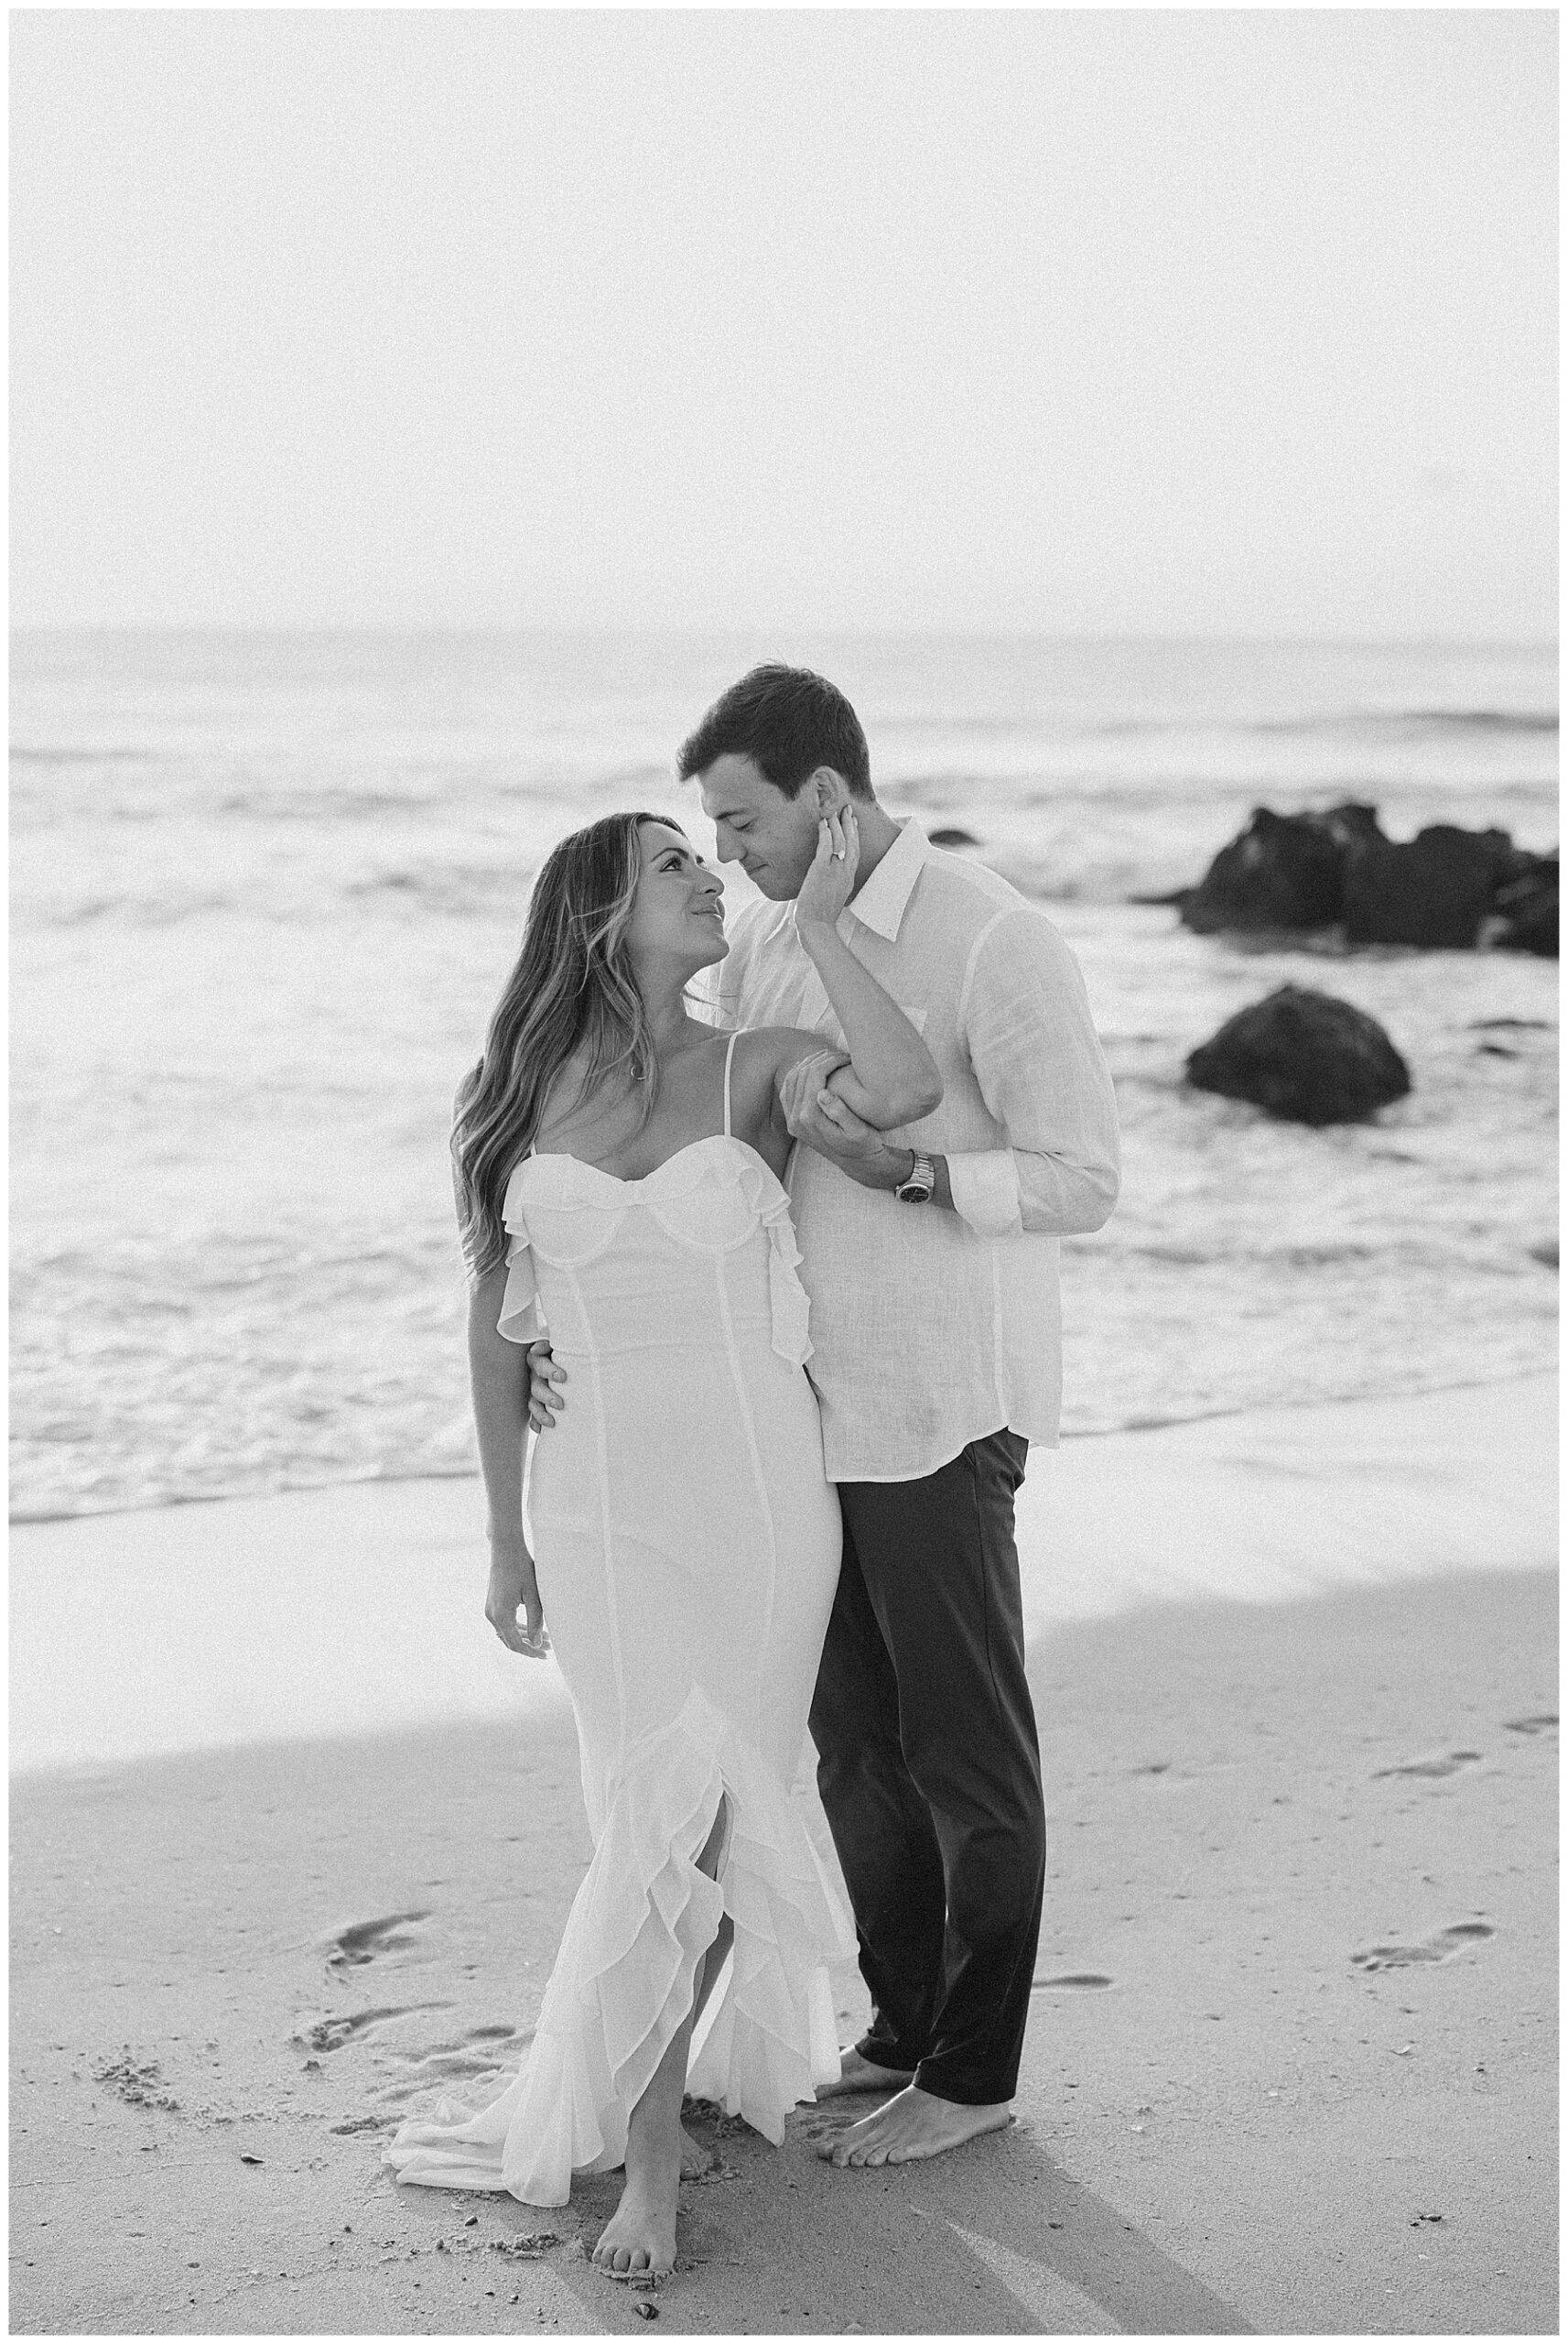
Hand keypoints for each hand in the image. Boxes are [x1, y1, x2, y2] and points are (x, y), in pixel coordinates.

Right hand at [486, 1538, 550, 1658]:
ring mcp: (490, 1610)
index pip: (515, 1643)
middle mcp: (492, 1615)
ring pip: (507, 1633)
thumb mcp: (534, 1596)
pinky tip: (531, 1629)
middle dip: (529, 1646)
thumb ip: (535, 1621)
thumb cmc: (521, 1568)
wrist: (506, 1549)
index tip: (544, 1655)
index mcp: (501, 1615)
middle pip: (510, 1640)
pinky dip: (517, 1628)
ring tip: (544, 1639)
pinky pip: (504, 1623)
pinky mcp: (492, 1604)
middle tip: (548, 1649)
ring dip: (524, 1637)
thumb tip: (536, 1643)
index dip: (530, 1652)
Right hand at [527, 1338, 563, 1431]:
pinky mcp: (538, 1402)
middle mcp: (534, 1375)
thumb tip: (537, 1348)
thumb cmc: (571, 1346)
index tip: (563, 1377)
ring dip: (541, 1413)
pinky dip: (536, 1422)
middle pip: (536, 1386)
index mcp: (539, 1358)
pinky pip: (533, 1415)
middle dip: (547, 1396)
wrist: (575, 1357)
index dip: (549, 1370)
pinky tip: (541, 1430)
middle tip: (561, 1404)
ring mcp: (535, 1390)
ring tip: (552, 1422)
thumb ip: (555, 1341)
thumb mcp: (565, 1341)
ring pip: (533, 1402)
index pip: (540, 1363)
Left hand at [779, 1058, 901, 1184]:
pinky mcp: (793, 1120)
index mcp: (811, 1118)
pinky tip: (811, 1068)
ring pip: (791, 1079)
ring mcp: (792, 1120)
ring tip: (828, 1058)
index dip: (830, 1061)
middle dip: (820, 1059)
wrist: (856, 1162)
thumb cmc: (863, 1144)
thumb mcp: (859, 1131)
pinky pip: (787, 1090)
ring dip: (808, 1063)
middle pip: (801, 1074)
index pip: (813, 1076)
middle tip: (840, 1055)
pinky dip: (797, 1074)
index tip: (847, 1057)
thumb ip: (841, 1113)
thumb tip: (822, 1093)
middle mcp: (796, 1119)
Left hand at [793, 804, 859, 931]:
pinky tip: (823, 823)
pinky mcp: (822, 870)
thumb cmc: (820, 917)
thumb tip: (824, 879)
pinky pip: (826, 847)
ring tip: (834, 812)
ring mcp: (835, 871)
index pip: (854, 852)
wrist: (816, 926)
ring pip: (841, 842)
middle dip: (850, 824)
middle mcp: (845, 873)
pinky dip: (825, 833)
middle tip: (848, 809)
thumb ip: (832, 885)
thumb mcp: (832, 899)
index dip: (854, 836)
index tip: (853, 823)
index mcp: (849, 880)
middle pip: (852, 843)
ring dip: (838, 824)